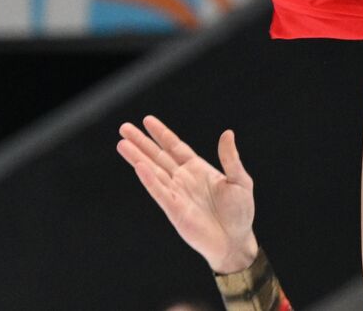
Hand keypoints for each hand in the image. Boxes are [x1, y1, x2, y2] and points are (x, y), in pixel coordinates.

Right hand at [116, 114, 259, 274]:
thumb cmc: (240, 212)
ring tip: (122, 144)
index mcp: (198, 170)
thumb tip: (227, 133)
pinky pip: (159, 192)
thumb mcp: (240, 180)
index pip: (175, 147)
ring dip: (138, 158)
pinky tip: (139, 166)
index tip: (147, 120)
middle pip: (158, 156)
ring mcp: (177, 194)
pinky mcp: (174, 210)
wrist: (235, 241)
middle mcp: (183, 179)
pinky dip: (149, 179)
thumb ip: (230, 158)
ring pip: (153, 171)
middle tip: (124, 128)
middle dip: (141, 142)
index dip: (161, 134)